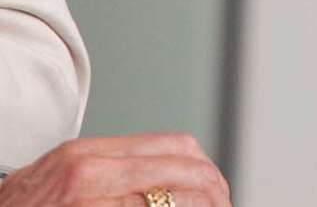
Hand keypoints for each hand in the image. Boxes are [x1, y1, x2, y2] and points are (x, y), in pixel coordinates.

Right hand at [0, 133, 232, 205]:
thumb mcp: (60, 179)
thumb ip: (109, 173)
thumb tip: (167, 181)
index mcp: (87, 155)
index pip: (176, 147)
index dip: (205, 170)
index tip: (217, 189)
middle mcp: (90, 174)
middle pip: (186, 173)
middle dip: (213, 194)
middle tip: (224, 206)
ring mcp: (88, 202)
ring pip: (174, 202)